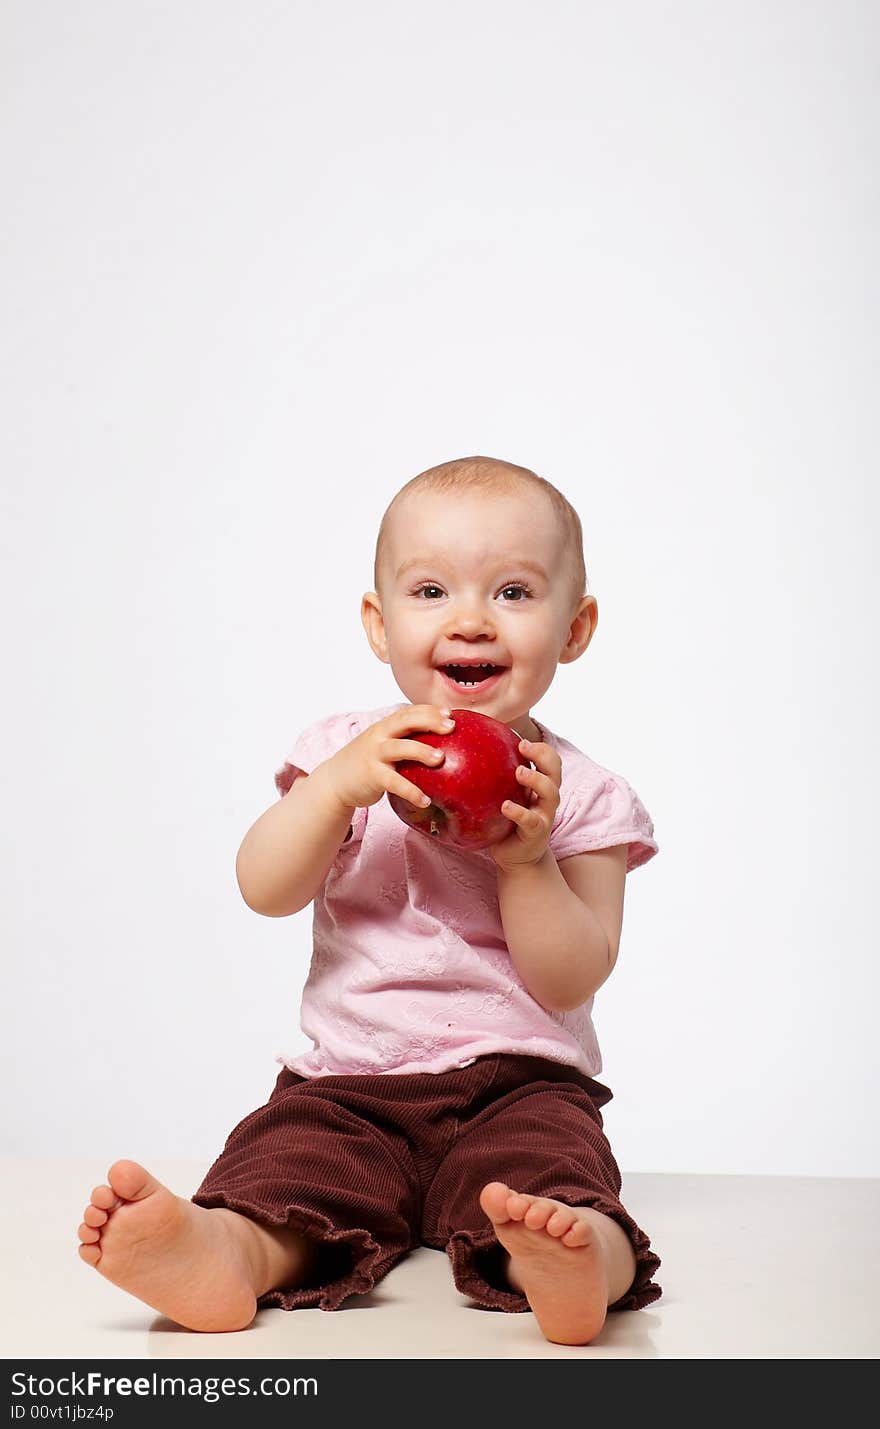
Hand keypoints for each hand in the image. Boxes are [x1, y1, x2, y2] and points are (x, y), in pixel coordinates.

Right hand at [322, 704, 453, 812]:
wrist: (335, 781)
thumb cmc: (366, 762)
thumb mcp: (382, 745)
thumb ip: (403, 740)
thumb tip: (439, 743)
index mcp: (384, 727)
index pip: (408, 712)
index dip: (429, 710)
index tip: (449, 712)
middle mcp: (379, 736)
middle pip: (404, 722)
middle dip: (428, 721)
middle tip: (450, 727)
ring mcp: (374, 755)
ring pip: (400, 748)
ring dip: (421, 751)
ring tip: (440, 758)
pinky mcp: (372, 776)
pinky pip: (395, 783)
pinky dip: (411, 792)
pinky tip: (426, 801)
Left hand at [490, 738, 561, 871]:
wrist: (516, 856)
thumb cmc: (506, 821)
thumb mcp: (505, 795)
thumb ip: (496, 777)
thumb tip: (464, 752)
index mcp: (541, 785)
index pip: (551, 760)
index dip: (541, 748)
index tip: (519, 739)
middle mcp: (546, 798)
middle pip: (555, 771)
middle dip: (543, 755)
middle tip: (523, 746)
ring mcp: (544, 815)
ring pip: (550, 793)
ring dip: (536, 779)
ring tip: (519, 772)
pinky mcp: (536, 833)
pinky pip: (531, 821)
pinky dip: (519, 812)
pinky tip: (505, 806)